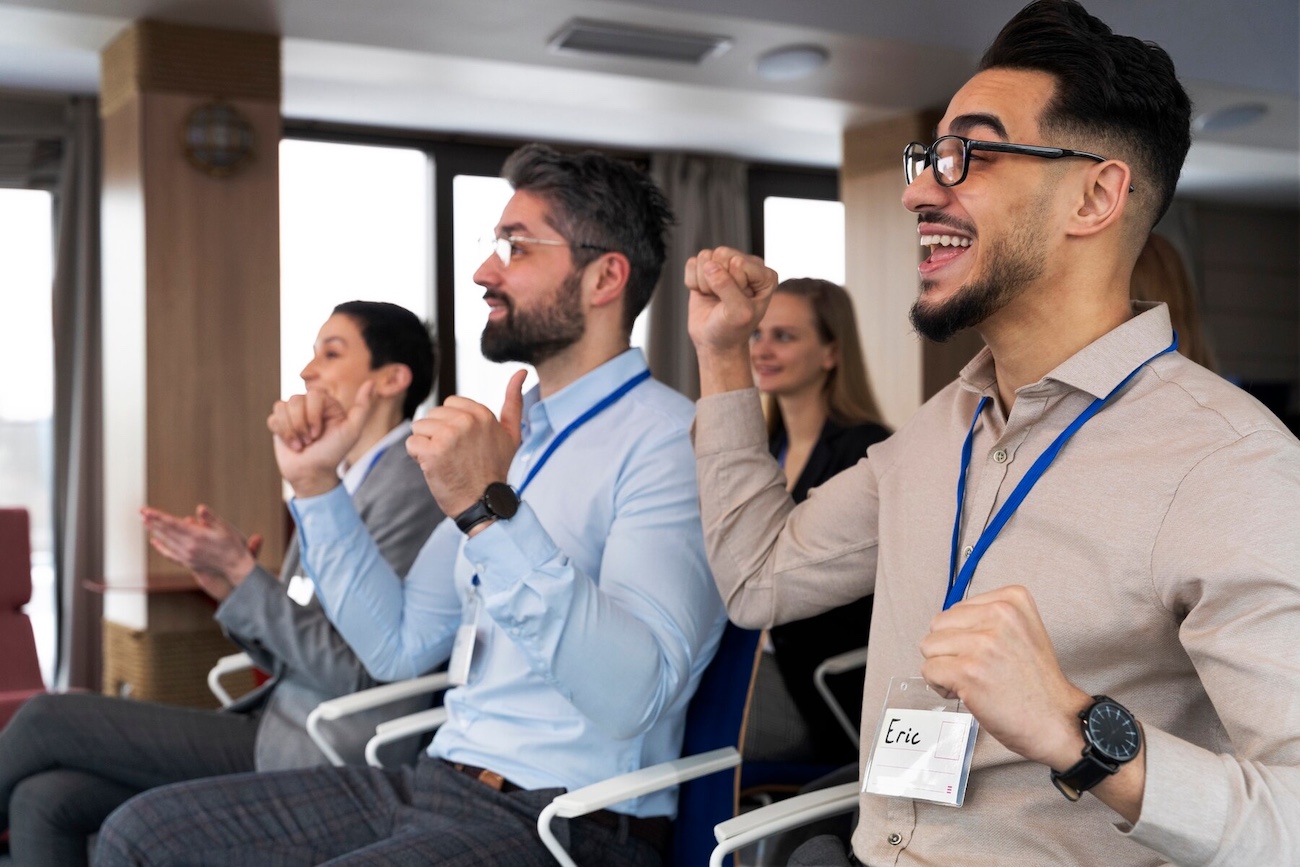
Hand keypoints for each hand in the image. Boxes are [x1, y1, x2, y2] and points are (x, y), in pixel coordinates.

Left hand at [141, 505, 258, 601]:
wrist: (235, 566)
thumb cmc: (232, 545)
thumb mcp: (225, 528)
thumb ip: (211, 518)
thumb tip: (200, 508)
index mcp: (197, 536)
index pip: (172, 524)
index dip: (158, 516)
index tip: (146, 510)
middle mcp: (189, 547)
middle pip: (166, 532)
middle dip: (152, 521)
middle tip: (141, 512)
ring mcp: (187, 556)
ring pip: (166, 542)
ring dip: (154, 531)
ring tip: (145, 522)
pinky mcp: (188, 562)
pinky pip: (170, 554)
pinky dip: (160, 547)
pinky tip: (154, 541)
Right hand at [267, 382, 373, 496]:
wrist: (313, 473)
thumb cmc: (334, 452)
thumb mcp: (352, 431)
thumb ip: (363, 407)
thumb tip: (371, 382)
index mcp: (326, 403)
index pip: (313, 395)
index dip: (313, 415)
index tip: (318, 434)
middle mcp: (309, 405)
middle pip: (295, 400)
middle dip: (301, 425)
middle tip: (310, 441)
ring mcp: (293, 414)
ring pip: (281, 407)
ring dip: (291, 431)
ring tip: (301, 444)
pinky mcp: (279, 424)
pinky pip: (273, 418)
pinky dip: (282, 434)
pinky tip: (292, 444)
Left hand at [407, 370, 525, 518]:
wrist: (485, 504)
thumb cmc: (497, 470)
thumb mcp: (512, 434)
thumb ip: (514, 402)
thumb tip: (521, 372)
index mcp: (482, 414)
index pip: (448, 404)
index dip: (451, 425)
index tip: (464, 445)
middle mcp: (466, 421)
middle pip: (432, 415)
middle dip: (437, 434)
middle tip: (454, 456)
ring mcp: (449, 436)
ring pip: (419, 428)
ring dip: (426, 446)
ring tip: (445, 462)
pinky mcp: (432, 452)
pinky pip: (411, 444)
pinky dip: (417, 458)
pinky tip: (434, 468)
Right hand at [685, 247, 777, 353]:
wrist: (714, 342)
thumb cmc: (732, 330)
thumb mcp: (738, 314)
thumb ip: (728, 288)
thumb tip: (710, 266)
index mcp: (765, 275)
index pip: (738, 262)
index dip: (732, 285)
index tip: (736, 303)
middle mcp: (747, 265)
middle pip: (721, 254)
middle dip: (716, 281)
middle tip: (723, 301)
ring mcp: (726, 265)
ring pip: (705, 257)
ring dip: (704, 282)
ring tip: (714, 298)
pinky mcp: (707, 269)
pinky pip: (692, 263)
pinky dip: (693, 282)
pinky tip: (704, 294)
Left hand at [918, 585, 1091, 770]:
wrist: (1057, 720)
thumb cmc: (1036, 683)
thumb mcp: (1022, 630)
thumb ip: (987, 618)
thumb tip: (944, 623)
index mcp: (1012, 599)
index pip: (955, 610)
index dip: (964, 636)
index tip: (988, 655)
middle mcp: (999, 614)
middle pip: (938, 625)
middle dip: (949, 650)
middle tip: (979, 670)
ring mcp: (983, 643)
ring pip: (929, 646)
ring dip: (943, 668)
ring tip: (973, 681)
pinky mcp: (968, 671)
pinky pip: (928, 670)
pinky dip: (940, 686)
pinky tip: (967, 693)